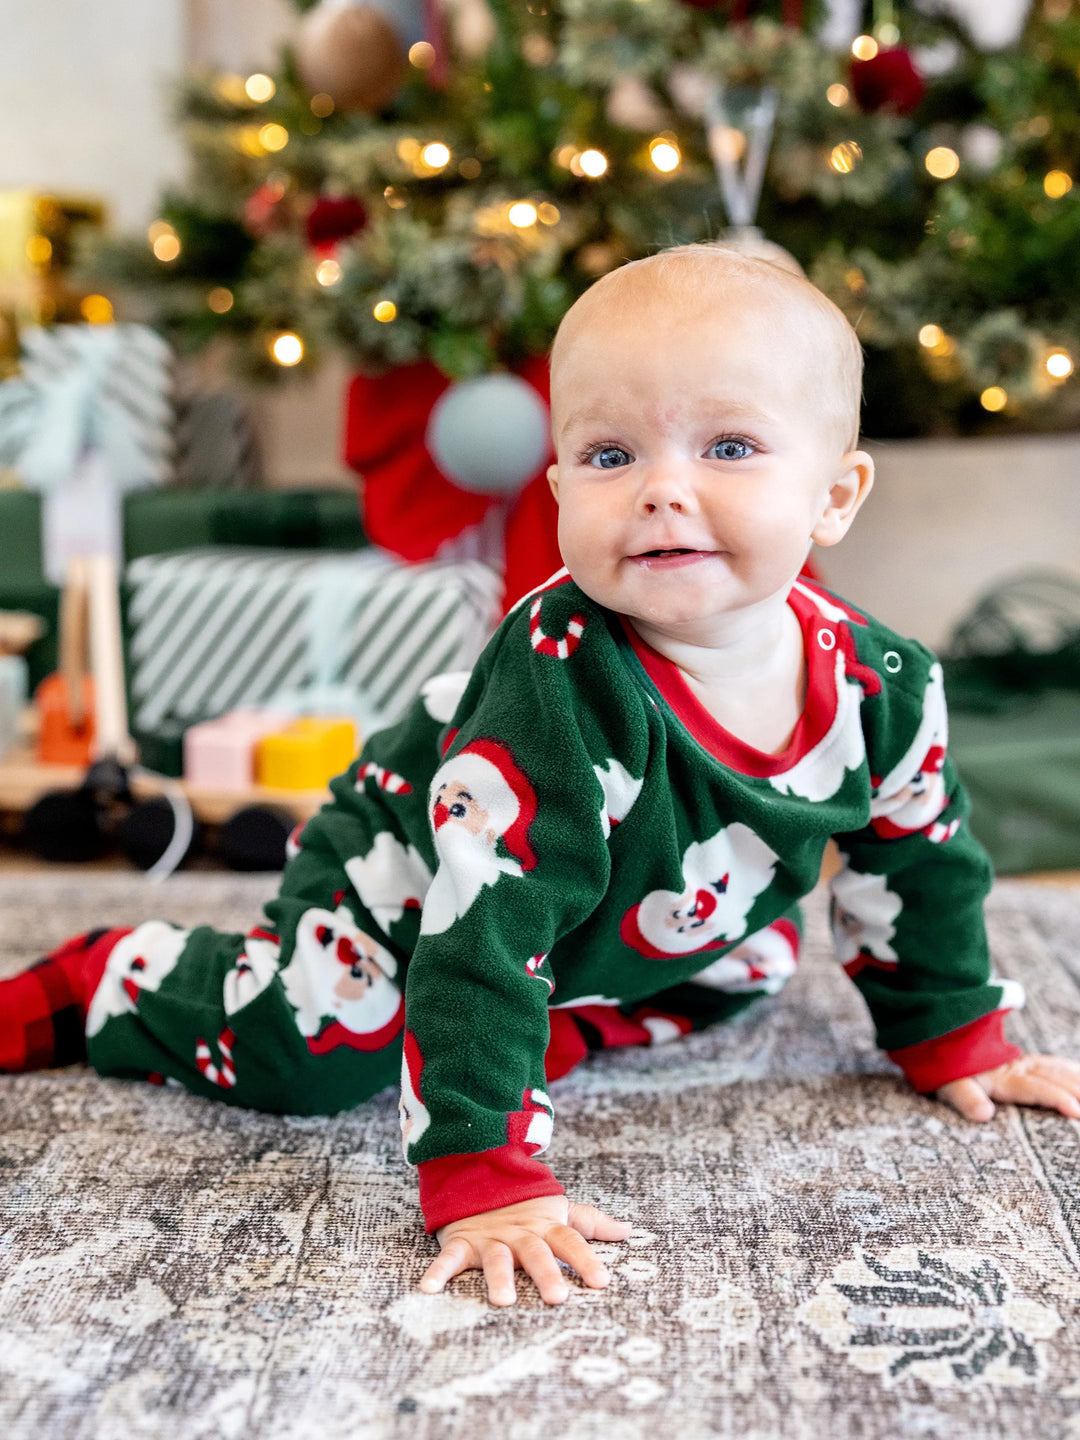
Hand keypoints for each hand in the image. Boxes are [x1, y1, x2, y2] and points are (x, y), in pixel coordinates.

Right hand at [419, 1195, 631, 1306]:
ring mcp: (490, 1238)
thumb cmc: (524, 1206)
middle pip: (536, 1252)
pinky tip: (429, 1290)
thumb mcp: (557, 1211)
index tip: (602, 1282)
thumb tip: (629, 1231)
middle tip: (557, 1297)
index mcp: (544, 1227)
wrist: (478, 1174)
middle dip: (546, 1273)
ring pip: (496, 1258)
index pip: (570, 1241)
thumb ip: (590, 1223)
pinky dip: (438, 1272)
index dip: (586, 1260)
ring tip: (502, 1301)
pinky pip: (449, 1258)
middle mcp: (519, 1233)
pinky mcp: (462, 1242)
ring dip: (499, 1278)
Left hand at [937, 1052, 1079, 1122]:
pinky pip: (1056, 1066)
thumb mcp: (949, 1086)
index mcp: (1001, 1077)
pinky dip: (1073, 1071)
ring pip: (1060, 1071)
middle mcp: (1018, 1068)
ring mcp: (1024, 1064)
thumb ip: (965, 1098)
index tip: (1076, 1111)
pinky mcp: (1026, 1063)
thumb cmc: (946, 1073)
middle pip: (1056, 1079)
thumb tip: (984, 1114)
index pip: (1034, 1088)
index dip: (1055, 1098)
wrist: (941, 1043)